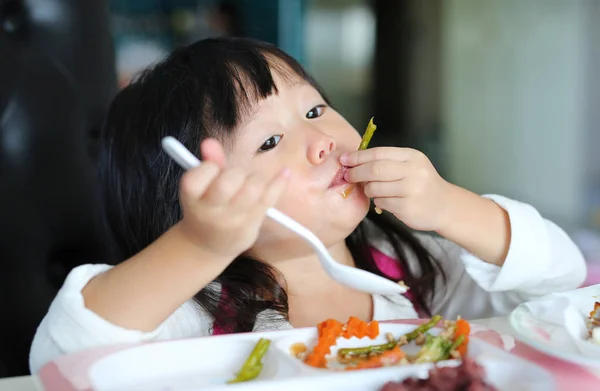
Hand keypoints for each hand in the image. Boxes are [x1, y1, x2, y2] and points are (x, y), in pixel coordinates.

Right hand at [178, 138, 289, 258]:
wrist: (206, 246)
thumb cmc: (205, 208)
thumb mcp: (200, 187)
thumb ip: (207, 162)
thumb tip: (210, 141)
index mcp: (191, 197)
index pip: (203, 172)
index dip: (211, 166)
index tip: (213, 171)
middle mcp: (210, 210)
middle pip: (229, 181)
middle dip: (236, 173)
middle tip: (235, 180)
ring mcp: (231, 220)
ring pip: (252, 188)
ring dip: (254, 180)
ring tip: (249, 185)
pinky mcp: (251, 225)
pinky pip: (269, 199)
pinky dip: (279, 183)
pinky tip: (285, 172)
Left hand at [341, 147, 450, 231]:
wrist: (444, 206)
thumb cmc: (420, 184)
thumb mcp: (409, 166)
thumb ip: (386, 161)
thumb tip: (353, 160)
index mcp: (412, 157)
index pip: (379, 153)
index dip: (358, 156)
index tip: (344, 159)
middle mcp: (414, 171)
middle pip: (375, 169)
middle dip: (357, 172)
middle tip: (347, 175)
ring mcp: (413, 190)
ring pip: (375, 187)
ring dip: (368, 189)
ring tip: (371, 190)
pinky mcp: (408, 207)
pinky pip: (382, 203)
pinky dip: (378, 201)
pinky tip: (386, 201)